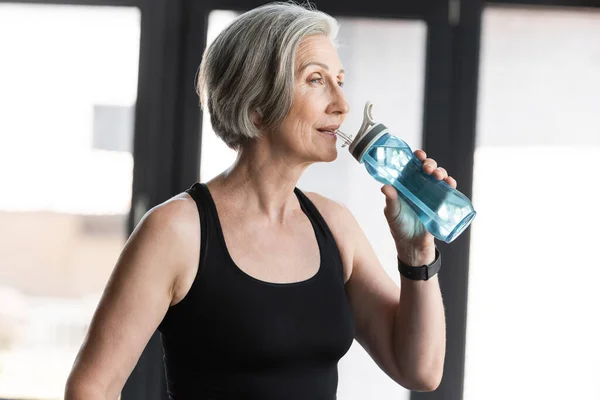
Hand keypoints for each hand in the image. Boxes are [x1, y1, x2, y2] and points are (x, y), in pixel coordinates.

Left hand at [381, 149, 456, 265]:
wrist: (413, 246)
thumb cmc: (399, 227)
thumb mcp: (392, 212)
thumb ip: (391, 200)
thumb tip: (385, 187)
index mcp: (406, 185)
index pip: (412, 166)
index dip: (415, 158)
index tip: (417, 155)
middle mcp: (419, 187)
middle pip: (427, 168)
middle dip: (429, 163)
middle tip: (427, 168)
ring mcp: (431, 194)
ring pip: (439, 177)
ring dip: (441, 172)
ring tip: (438, 176)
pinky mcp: (441, 204)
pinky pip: (448, 191)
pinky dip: (451, 184)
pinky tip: (450, 183)